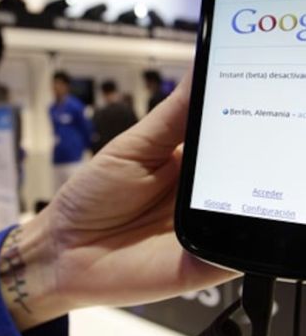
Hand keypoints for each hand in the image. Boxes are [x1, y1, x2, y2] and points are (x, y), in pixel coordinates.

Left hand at [0, 73, 236, 329]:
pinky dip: (245, 239)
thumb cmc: (92, 196)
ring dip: (259, 195)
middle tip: (268, 132)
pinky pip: (237, 252)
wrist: (66, 250)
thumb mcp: (132, 147)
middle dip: (261, 154)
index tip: (261, 92)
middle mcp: (204, 193)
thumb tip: (201, 72)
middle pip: (249, 172)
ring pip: (251, 210)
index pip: (232, 135)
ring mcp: (207, 228)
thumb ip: (172, 116)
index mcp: (190, 160)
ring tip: (261, 172)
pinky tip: (242, 218)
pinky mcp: (205, 262)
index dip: (250, 117)